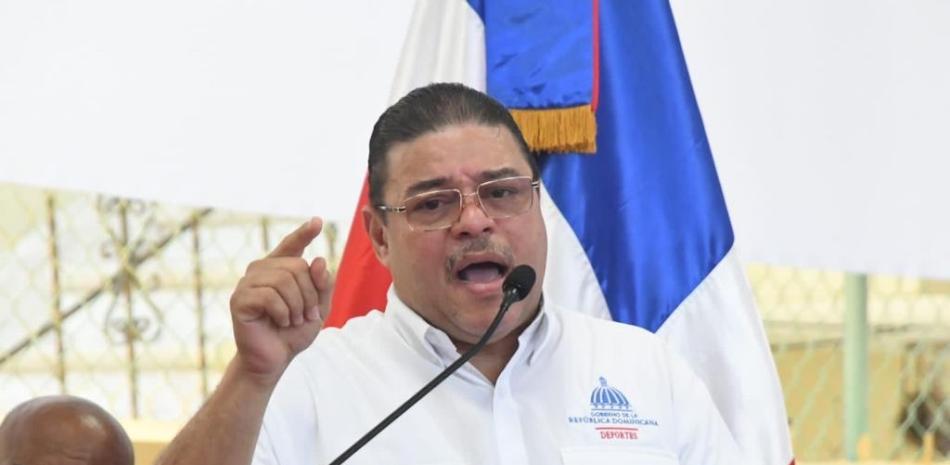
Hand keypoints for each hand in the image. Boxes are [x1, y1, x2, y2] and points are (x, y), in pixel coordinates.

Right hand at [228, 217, 330, 384]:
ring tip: (293, 320)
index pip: (292, 245)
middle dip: (310, 294)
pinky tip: (280, 322)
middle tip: (307, 315)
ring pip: (284, 280)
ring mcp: (248, 283)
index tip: (317, 221)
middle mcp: (261, 270)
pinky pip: (269, 296)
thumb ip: (322, 284)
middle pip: (297, 266)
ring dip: (297, 305)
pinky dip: (283, 312)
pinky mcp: (239, 299)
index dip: (304, 233)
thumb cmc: (294, 333)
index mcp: (280, 270)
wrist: (274, 359)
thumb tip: (317, 259)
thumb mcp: (318, 308)